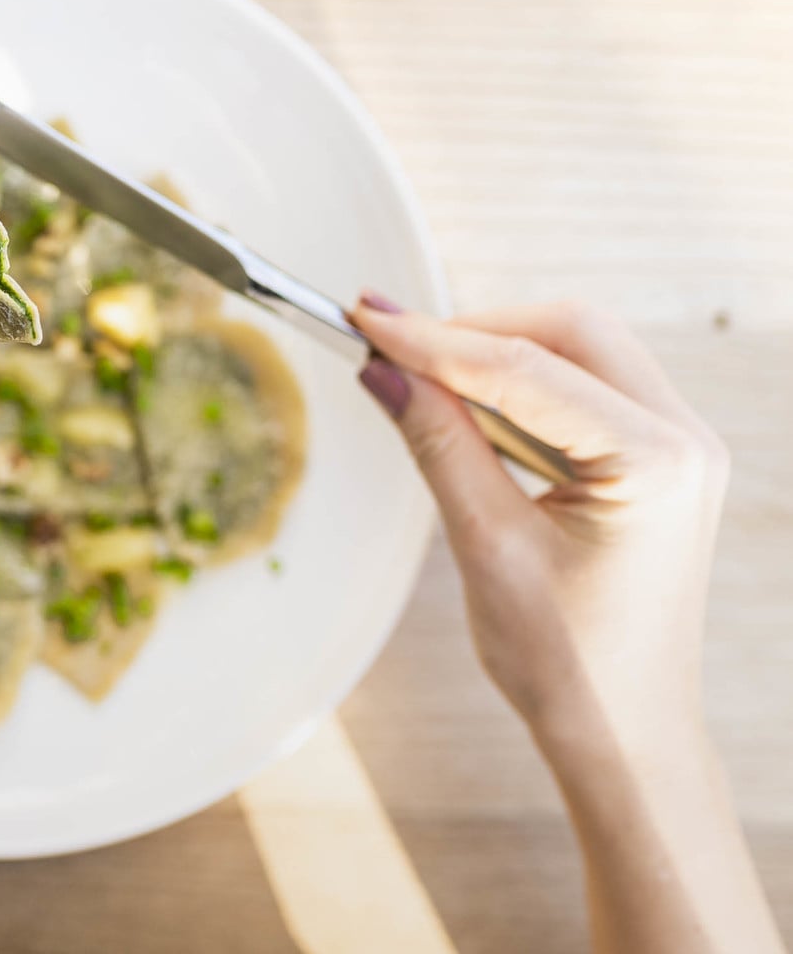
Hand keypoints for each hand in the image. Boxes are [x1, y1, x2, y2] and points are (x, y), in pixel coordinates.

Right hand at [351, 296, 728, 747]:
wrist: (623, 729)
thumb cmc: (568, 662)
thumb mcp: (487, 546)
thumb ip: (437, 444)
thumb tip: (382, 371)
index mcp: (655, 463)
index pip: (527, 369)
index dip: (435, 340)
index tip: (364, 319)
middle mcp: (685, 438)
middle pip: (571, 332)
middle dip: (473, 329)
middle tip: (385, 338)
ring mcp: (679, 445)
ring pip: (581, 349)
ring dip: (496, 350)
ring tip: (413, 367)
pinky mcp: (657, 457)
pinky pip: (587, 387)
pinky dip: (521, 381)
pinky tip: (463, 399)